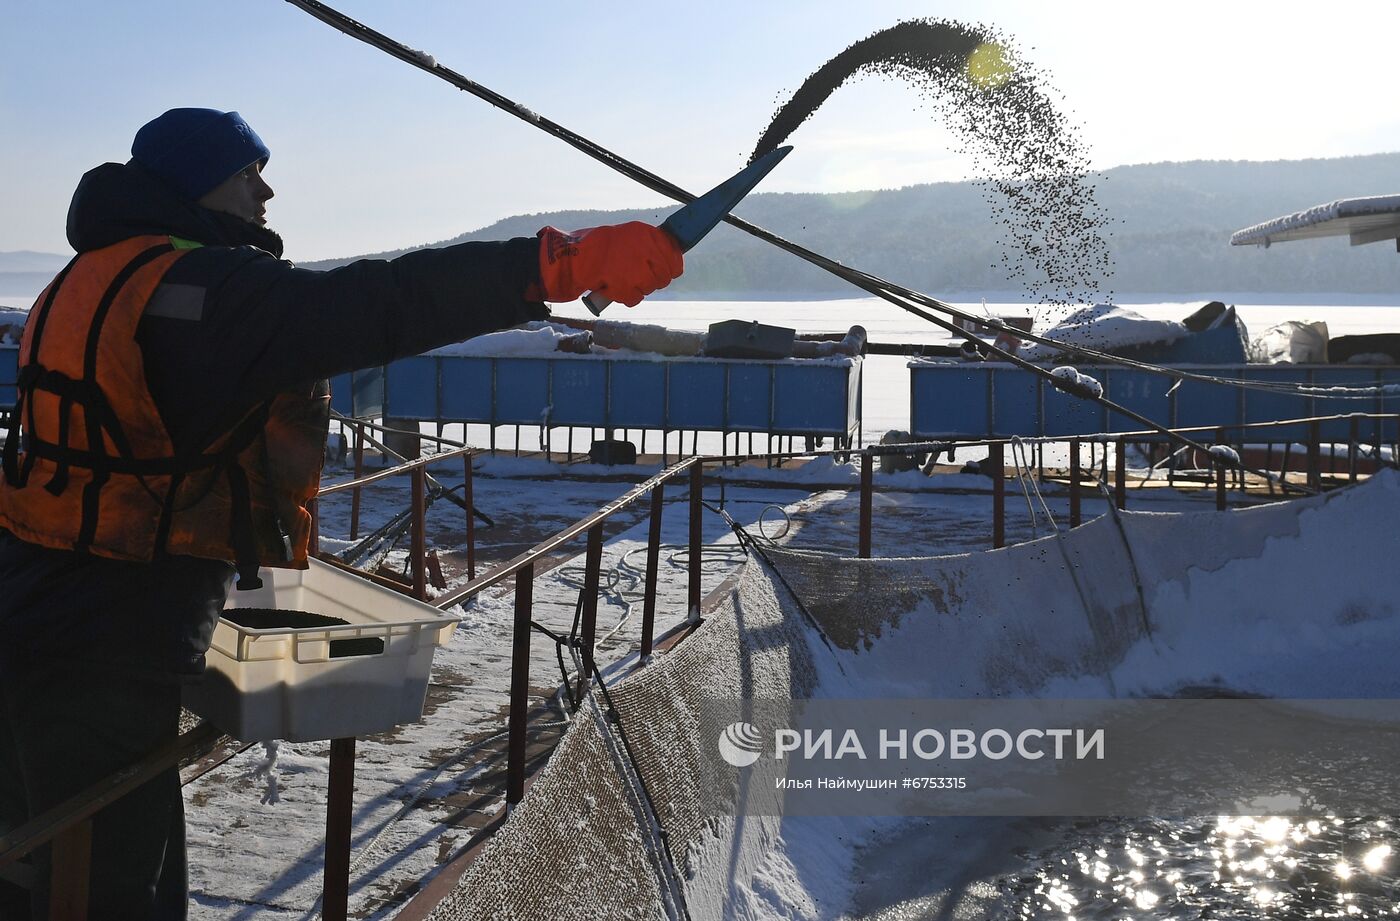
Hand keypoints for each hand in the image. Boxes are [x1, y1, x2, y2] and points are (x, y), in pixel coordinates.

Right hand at [535, 222, 682, 306]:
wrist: (575, 256)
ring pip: (651, 287)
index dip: (672, 266)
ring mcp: (634, 269)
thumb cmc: (602, 246)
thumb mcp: (630, 235)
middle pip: (664, 275)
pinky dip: (627, 296)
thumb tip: (673, 255)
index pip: (674, 256)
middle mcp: (643, 249)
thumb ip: (651, 244)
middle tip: (642, 277)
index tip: (668, 270)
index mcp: (646, 234)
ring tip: (625, 278)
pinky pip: (636, 298)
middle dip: (655, 279)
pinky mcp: (624, 286)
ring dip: (640, 288)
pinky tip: (617, 287)